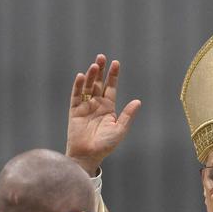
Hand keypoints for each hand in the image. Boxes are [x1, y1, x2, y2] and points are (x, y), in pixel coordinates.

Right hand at [66, 54, 141, 175]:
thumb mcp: (120, 129)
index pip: (111, 87)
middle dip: (100, 70)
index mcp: (108, 108)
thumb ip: (128, 115)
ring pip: (88, 87)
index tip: (116, 63)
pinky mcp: (74, 110)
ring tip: (95, 65)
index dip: (113, 75)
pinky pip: (76, 96)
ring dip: (91, 76)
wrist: (88, 155)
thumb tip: (138, 101)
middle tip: (102, 57)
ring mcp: (85, 106)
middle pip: (98, 83)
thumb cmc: (106, 145)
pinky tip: (82, 76)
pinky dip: (78, 86)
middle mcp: (96, 104)